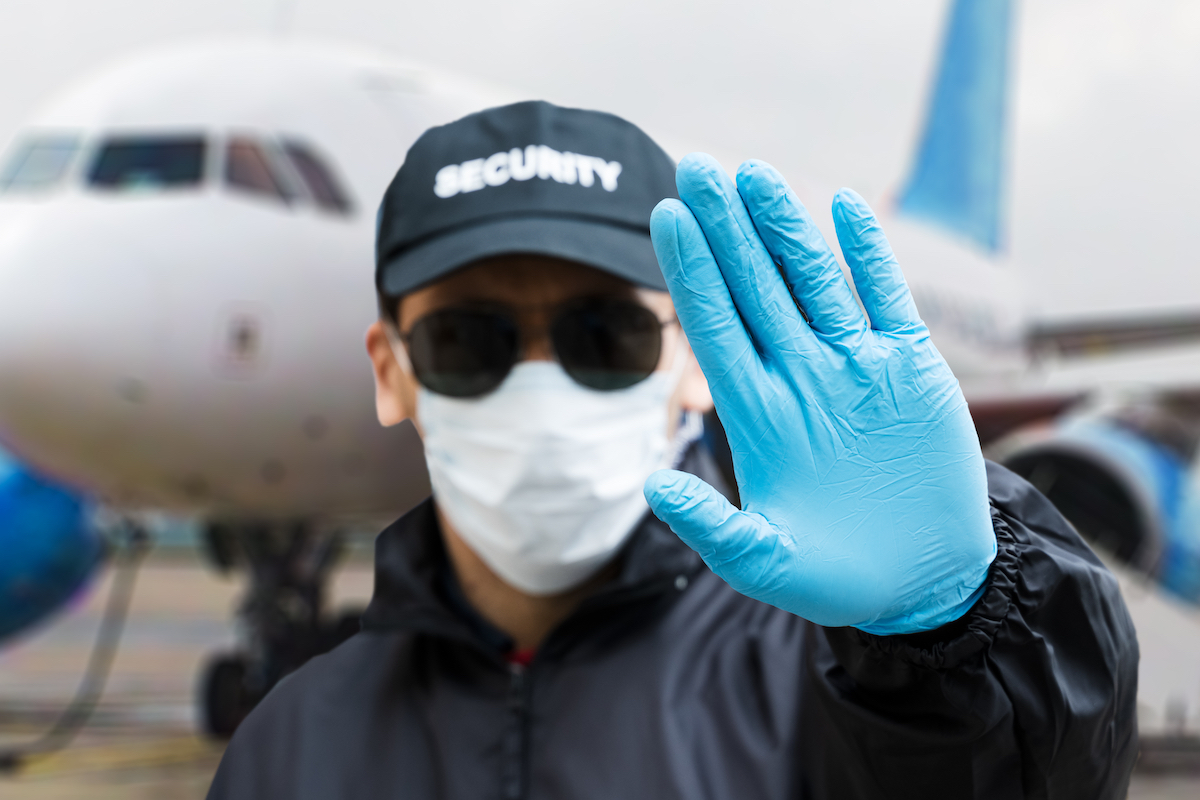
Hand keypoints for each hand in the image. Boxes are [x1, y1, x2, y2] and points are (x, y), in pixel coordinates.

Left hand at [645, 155, 995, 634]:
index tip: (667, 215)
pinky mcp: (912, 369)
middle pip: (755, 287)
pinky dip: (869, 255)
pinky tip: (845, 207)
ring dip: (786, 226)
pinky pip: (886, 299)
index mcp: (759, 414)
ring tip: (755, 171)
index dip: (692, 272)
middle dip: (727, 229)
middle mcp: (801, 377)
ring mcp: (855, 368)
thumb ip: (710, 526)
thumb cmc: (838, 578)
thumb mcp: (766, 563)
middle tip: (698, 165)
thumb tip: (651, 484)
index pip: (714, 327)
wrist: (924, 579)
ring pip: (814, 280)